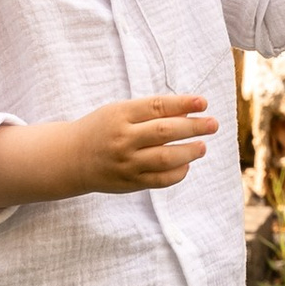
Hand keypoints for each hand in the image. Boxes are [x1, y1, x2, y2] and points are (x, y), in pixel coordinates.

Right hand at [0, 94, 215, 212]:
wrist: (71, 158)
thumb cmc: (102, 129)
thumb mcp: (119, 111)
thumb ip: (149, 111)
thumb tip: (190, 113)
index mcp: (120, 114)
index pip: (157, 106)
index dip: (183, 104)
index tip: (204, 103)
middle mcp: (123, 138)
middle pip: (165, 131)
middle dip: (193, 128)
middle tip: (213, 125)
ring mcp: (126, 162)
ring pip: (165, 158)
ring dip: (189, 152)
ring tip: (202, 146)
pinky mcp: (129, 182)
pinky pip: (160, 180)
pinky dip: (178, 173)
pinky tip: (185, 165)